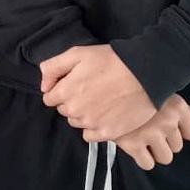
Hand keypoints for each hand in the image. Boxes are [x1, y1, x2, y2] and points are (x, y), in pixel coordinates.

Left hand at [40, 45, 155, 142]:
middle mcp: (75, 111)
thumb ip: (53, 67)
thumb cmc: (112, 61)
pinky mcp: (107, 133)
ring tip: (101, 100)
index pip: (50, 98)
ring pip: (77, 122)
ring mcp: (91, 124)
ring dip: (84, 114)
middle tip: (92, 90)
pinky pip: (89, 136)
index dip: (61, 89)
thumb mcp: (78, 53)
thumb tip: (44, 87)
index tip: (76, 83)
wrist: (146, 74)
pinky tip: (105, 115)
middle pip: (64, 110)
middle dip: (73, 101)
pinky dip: (94, 127)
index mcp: (65, 91)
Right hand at [114, 95, 189, 169]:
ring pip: (166, 158)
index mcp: (177, 107)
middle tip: (149, 128)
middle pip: (178, 147)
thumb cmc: (138, 93)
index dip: (179, 131)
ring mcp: (150, 133)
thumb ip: (189, 115)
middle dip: (165, 140)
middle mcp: (166, 121)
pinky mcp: (132, 145)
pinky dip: (143, 158)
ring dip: (155, 151)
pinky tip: (136, 145)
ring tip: (143, 137)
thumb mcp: (166, 97)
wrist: (104, 91)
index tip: (165, 124)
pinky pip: (148, 164)